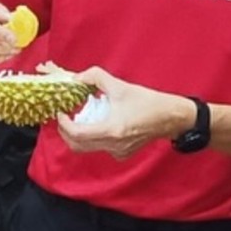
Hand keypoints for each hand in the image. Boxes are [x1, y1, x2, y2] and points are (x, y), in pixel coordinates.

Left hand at [55, 66, 191, 159]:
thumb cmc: (148, 102)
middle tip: (64, 116)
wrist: (170, 117)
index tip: (60, 112)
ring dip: (78, 134)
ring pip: (87, 148)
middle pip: (77, 145)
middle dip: (65, 131)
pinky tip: (96, 123)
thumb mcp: (119, 85)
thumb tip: (77, 78)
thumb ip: (95, 77)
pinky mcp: (122, 154)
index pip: (76, 134)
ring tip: (78, 118)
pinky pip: (99, 148)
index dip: (63, 124)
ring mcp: (118, 152)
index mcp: (111, 130)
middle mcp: (113, 145)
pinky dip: (92, 137)